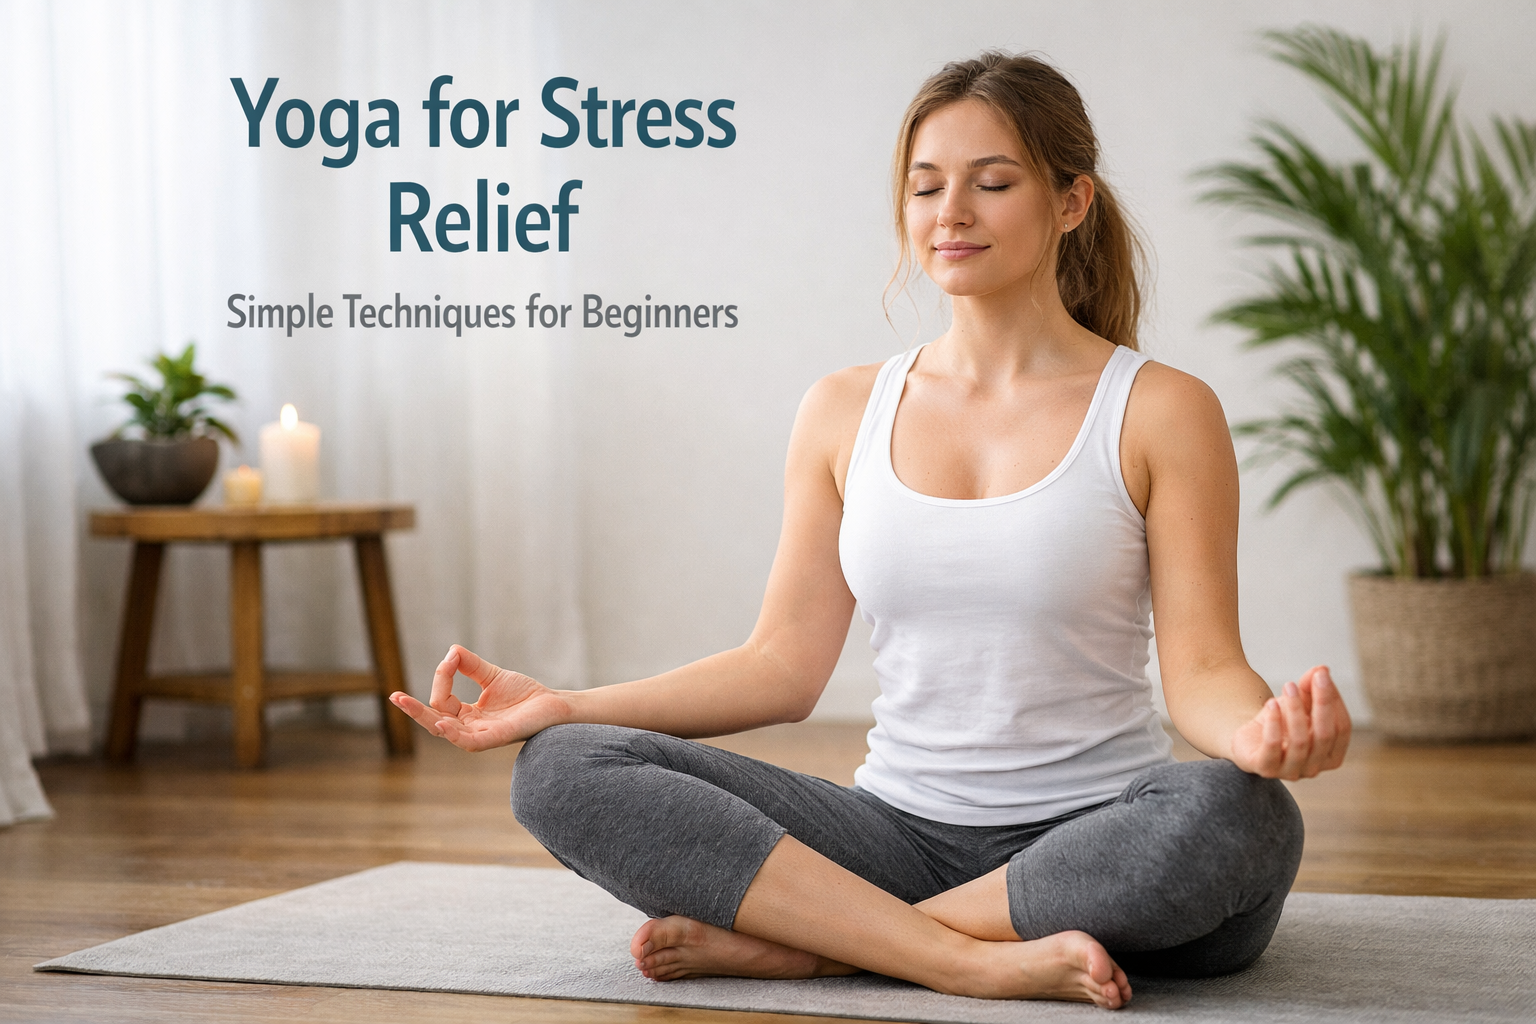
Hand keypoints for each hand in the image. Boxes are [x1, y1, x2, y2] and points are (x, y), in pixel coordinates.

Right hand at [388, 644, 572, 751]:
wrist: (554, 704)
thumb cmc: (524, 695)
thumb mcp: (492, 676)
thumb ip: (470, 665)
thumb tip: (450, 651)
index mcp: (467, 716)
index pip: (441, 701)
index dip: (442, 678)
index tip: (450, 658)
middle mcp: (471, 729)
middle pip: (435, 721)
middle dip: (413, 710)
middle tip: (394, 696)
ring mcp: (483, 736)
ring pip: (447, 732)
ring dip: (428, 720)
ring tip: (411, 706)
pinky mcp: (498, 738)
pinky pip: (470, 741)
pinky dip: (454, 733)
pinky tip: (441, 723)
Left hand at [1229, 666, 1350, 779]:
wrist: (1248, 739)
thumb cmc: (1282, 722)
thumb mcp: (1299, 703)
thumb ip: (1311, 687)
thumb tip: (1322, 669)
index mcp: (1332, 756)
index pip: (1342, 728)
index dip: (1334, 701)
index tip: (1323, 675)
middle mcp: (1315, 768)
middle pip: (1325, 735)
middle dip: (1321, 703)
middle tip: (1314, 677)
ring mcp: (1291, 772)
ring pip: (1300, 741)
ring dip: (1295, 710)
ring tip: (1288, 685)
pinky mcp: (1265, 768)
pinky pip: (1273, 746)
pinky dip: (1274, 722)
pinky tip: (1271, 703)